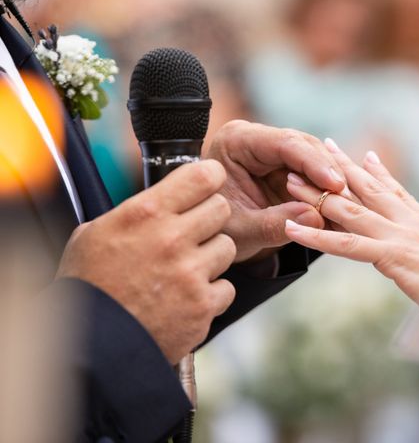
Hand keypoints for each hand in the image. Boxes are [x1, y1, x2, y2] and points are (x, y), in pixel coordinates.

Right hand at [57, 161, 236, 364]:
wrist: (90, 344)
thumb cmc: (89, 286)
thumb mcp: (95, 233)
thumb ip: (134, 211)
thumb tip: (161, 198)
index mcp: (145, 213)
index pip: (202, 176)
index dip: (211, 177)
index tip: (210, 182)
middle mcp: (172, 238)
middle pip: (222, 209)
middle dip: (210, 218)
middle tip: (193, 233)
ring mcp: (191, 273)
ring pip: (228, 247)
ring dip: (212, 257)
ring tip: (185, 270)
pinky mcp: (203, 306)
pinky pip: (226, 288)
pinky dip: (212, 295)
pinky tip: (187, 299)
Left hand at [206, 120, 348, 262]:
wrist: (205, 234)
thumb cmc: (214, 229)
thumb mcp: (240, 231)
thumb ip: (272, 224)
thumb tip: (315, 217)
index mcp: (237, 141)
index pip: (284, 144)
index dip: (314, 164)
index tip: (336, 185)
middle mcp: (257, 139)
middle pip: (305, 147)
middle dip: (329, 172)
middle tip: (349, 198)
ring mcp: (273, 153)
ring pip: (314, 160)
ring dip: (332, 183)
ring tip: (350, 205)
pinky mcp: (285, 169)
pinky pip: (314, 176)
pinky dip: (327, 192)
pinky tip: (343, 207)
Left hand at [285, 139, 418, 304]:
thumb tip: (418, 231)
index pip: (391, 188)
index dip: (370, 170)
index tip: (354, 153)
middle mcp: (410, 220)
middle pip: (366, 187)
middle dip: (338, 167)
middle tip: (317, 146)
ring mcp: (400, 235)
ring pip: (350, 209)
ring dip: (318, 194)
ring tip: (290, 180)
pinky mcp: (392, 255)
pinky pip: (346, 245)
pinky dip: (316, 237)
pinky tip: (292, 229)